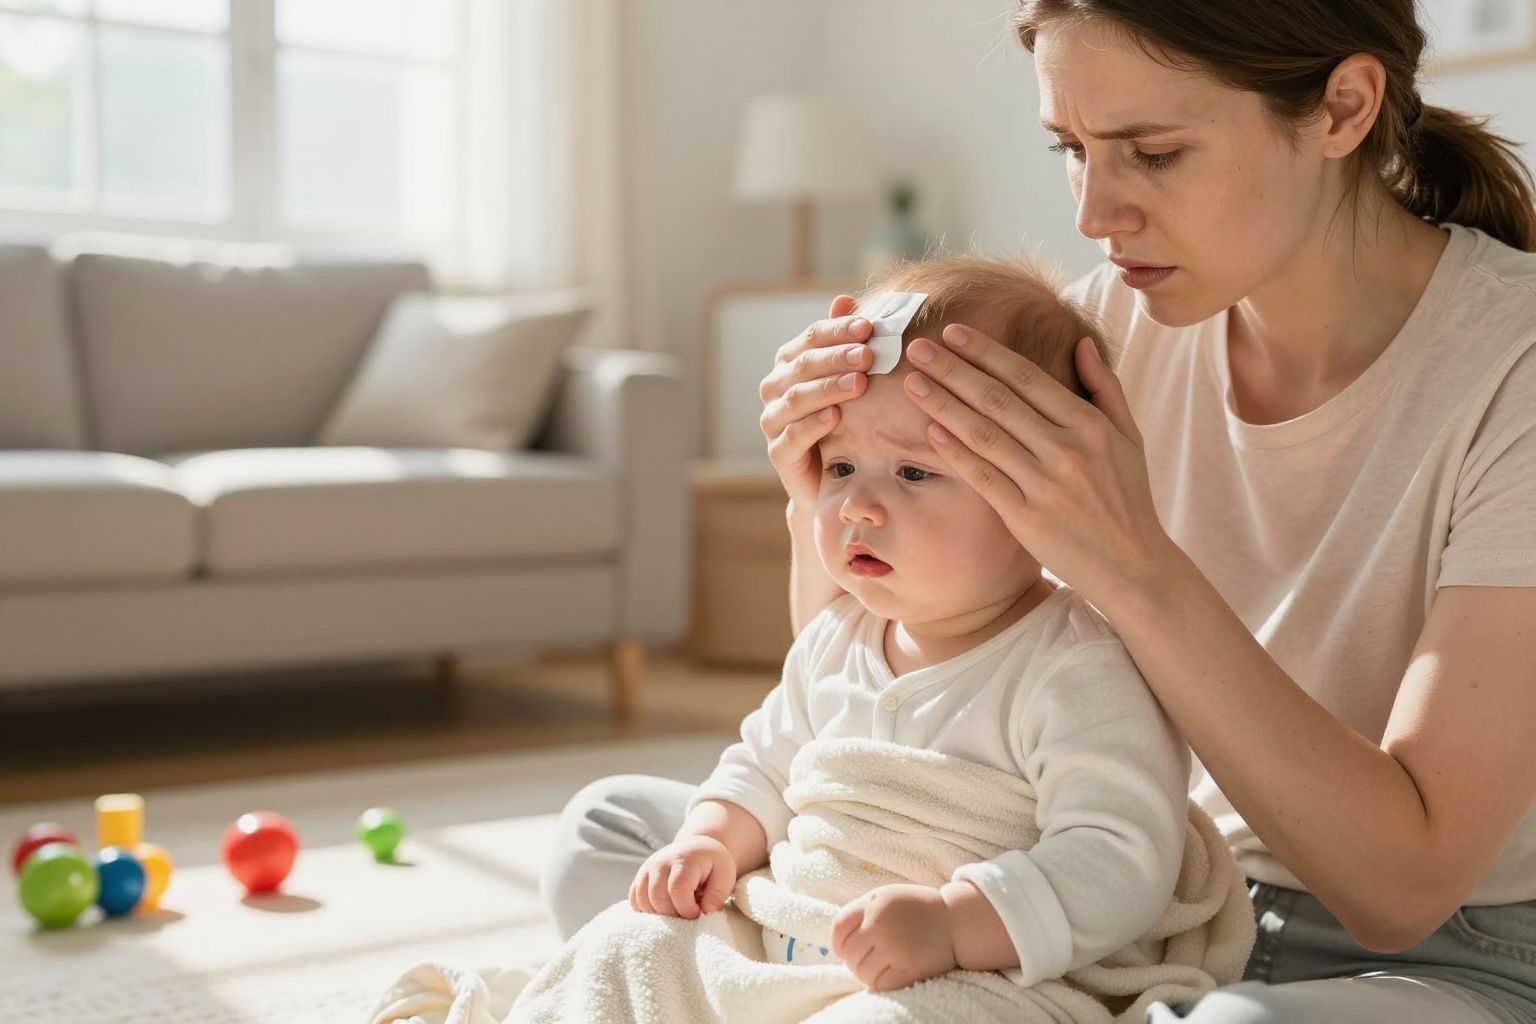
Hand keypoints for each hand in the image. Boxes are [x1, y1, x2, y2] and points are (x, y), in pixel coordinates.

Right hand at [629, 836, 736, 918]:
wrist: (695, 847)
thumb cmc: (712, 864)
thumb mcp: (725, 875)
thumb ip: (717, 895)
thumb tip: (704, 913)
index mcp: (683, 859)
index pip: (678, 890)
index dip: (687, 909)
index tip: (698, 913)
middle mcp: (660, 862)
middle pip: (658, 898)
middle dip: (674, 914)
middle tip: (688, 913)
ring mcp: (646, 869)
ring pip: (643, 902)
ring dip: (660, 914)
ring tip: (677, 909)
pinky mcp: (639, 878)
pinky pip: (634, 901)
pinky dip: (647, 911)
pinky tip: (663, 909)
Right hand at [759, 296, 873, 508]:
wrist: (829, 476)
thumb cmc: (842, 420)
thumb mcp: (846, 378)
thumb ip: (843, 342)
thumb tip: (844, 299)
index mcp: (790, 363)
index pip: (811, 338)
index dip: (839, 331)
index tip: (869, 327)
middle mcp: (775, 388)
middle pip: (804, 365)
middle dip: (837, 357)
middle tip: (869, 355)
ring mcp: (773, 421)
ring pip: (797, 399)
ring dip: (829, 388)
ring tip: (859, 383)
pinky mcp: (779, 454)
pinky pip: (792, 437)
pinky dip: (813, 425)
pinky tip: (836, 417)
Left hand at [830, 884, 957, 991]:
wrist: (955, 921)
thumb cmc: (916, 909)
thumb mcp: (886, 896)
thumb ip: (861, 909)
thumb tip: (837, 938)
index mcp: (874, 904)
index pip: (839, 929)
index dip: (836, 944)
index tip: (842, 951)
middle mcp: (881, 925)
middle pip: (850, 954)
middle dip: (854, 961)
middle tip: (867, 961)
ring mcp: (895, 947)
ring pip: (862, 972)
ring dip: (867, 974)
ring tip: (879, 968)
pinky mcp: (909, 968)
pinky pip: (880, 985)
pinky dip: (880, 984)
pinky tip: (889, 976)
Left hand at [900, 327, 1178, 616]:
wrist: (1132, 566)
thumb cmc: (1127, 498)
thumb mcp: (1130, 437)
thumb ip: (1105, 387)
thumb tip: (1079, 342)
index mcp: (1090, 425)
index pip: (1026, 378)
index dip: (985, 352)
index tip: (953, 333)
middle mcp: (1067, 450)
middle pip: (997, 399)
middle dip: (952, 369)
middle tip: (916, 347)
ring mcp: (1045, 485)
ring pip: (984, 434)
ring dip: (943, 405)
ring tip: (912, 383)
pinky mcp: (1027, 518)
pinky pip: (984, 478)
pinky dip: (956, 453)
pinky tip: (930, 431)